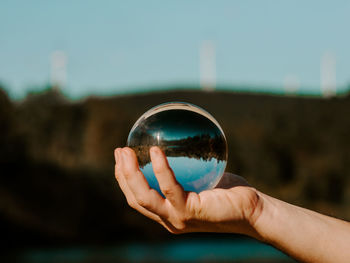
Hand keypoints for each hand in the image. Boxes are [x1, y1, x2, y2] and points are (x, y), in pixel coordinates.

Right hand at [114, 146, 261, 236]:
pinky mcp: (189, 213)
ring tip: (127, 151)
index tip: (121, 158)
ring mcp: (177, 219)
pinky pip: (169, 187)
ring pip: (143, 197)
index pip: (138, 198)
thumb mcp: (202, 179)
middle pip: (134, 199)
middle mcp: (168, 219)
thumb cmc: (229, 193)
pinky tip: (156, 151)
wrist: (251, 210)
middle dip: (122, 175)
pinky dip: (160, 168)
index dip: (125, 179)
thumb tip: (177, 143)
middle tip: (120, 151)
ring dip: (131, 173)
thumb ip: (186, 170)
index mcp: (168, 212)